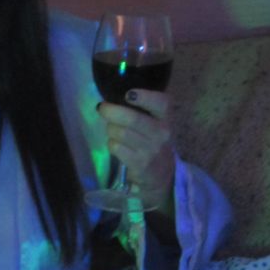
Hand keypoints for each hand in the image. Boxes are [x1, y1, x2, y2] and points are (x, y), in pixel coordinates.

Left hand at [96, 89, 174, 209]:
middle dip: (112, 111)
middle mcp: (162, 133)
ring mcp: (152, 150)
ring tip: (112, 129)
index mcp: (166, 118)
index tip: (129, 94)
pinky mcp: (140, 164)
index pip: (162, 103)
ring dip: (111, 129)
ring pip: (121, 133)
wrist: (162, 174)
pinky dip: (111, 143)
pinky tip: (116, 144)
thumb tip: (110, 97)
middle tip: (102, 108)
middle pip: (133, 118)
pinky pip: (116, 147)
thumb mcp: (155, 123)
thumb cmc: (152, 141)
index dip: (145, 96)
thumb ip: (140, 109)